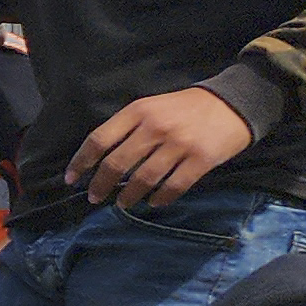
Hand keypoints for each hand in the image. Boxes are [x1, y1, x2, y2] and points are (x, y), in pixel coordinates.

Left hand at [69, 86, 252, 210]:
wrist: (234, 101)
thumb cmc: (185, 107)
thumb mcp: (151, 106)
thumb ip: (128, 127)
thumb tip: (102, 158)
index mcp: (138, 111)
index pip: (99, 140)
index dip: (81, 162)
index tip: (71, 179)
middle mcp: (155, 127)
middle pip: (117, 163)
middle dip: (100, 185)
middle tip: (94, 198)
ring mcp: (179, 144)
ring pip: (143, 179)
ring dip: (128, 196)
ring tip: (122, 203)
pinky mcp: (201, 159)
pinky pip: (174, 187)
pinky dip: (160, 199)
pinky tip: (153, 203)